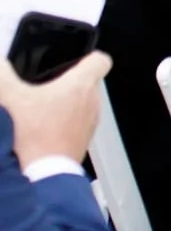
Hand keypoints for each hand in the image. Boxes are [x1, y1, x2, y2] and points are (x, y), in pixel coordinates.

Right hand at [0, 48, 110, 163]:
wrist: (40, 173)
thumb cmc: (33, 135)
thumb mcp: (10, 97)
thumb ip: (2, 74)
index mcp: (81, 85)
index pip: (101, 60)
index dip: (88, 56)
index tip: (76, 58)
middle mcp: (91, 103)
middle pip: (88, 83)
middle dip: (68, 82)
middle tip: (45, 85)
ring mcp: (89, 124)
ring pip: (82, 105)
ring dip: (65, 104)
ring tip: (38, 109)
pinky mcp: (82, 141)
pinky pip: (77, 124)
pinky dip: (63, 123)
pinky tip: (40, 129)